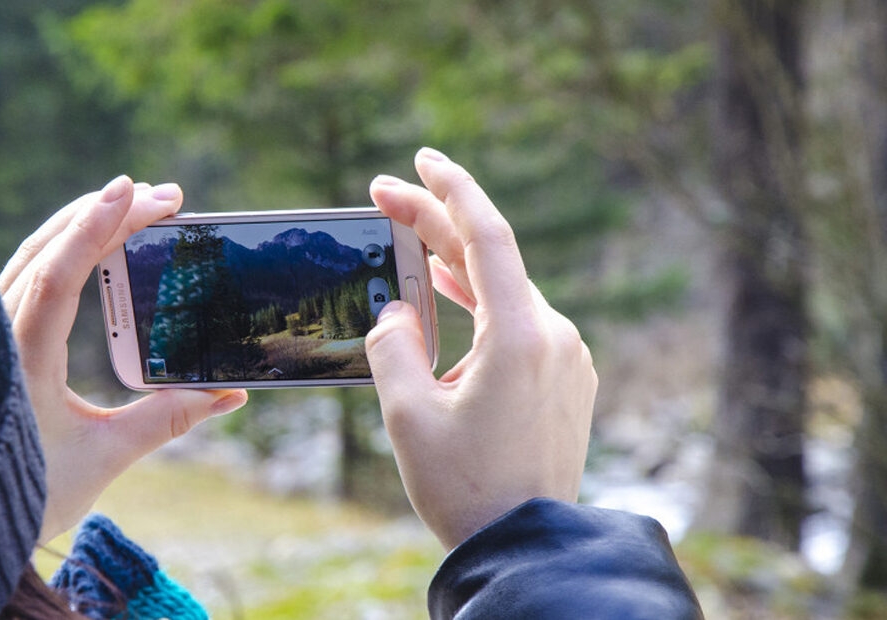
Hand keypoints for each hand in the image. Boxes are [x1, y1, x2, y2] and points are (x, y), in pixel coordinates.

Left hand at [0, 175, 247, 543]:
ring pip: (31, 256)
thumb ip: (167, 419)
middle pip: (46, 250)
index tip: (136, 191)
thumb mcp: (104, 457)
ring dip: (80, 224)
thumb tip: (229, 394)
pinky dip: (61, 249)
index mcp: (20, 360)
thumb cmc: (29, 494)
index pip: (58, 275)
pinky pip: (25, 276)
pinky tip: (88, 243)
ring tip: (132, 204)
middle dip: (104, 213)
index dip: (97, 227)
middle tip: (163, 197)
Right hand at [366, 148, 597, 550]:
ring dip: (455, 267)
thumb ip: (393, 346)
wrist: (526, 546)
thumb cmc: (465, 488)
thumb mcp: (407, 415)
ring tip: (410, 242)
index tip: (421, 160)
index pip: (487, 236)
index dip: (451, 189)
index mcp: (520, 336)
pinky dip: (479, 305)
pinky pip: (519, 324)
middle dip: (436, 225)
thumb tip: (397, 311)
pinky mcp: (565, 380)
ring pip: (504, 292)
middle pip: (491, 260)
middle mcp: (554, 337)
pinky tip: (449, 298)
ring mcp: (566, 358)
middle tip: (385, 196)